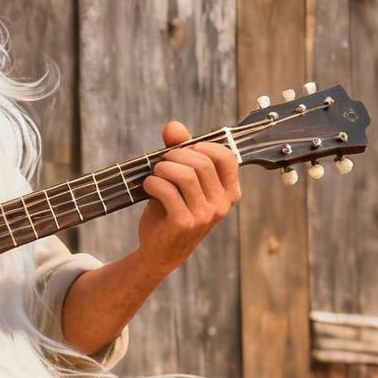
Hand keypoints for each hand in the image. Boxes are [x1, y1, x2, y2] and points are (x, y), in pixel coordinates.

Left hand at [136, 121, 240, 276]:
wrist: (160, 251)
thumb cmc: (172, 209)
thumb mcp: (179, 179)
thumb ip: (179, 150)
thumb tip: (173, 126)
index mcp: (229, 192)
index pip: (226, 156)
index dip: (203, 146)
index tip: (184, 151)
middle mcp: (222, 204)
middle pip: (202, 163)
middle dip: (176, 156)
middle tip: (161, 164)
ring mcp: (205, 215)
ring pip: (186, 175)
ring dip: (163, 168)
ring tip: (155, 174)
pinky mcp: (184, 223)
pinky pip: (168, 191)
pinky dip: (153, 183)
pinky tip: (148, 186)